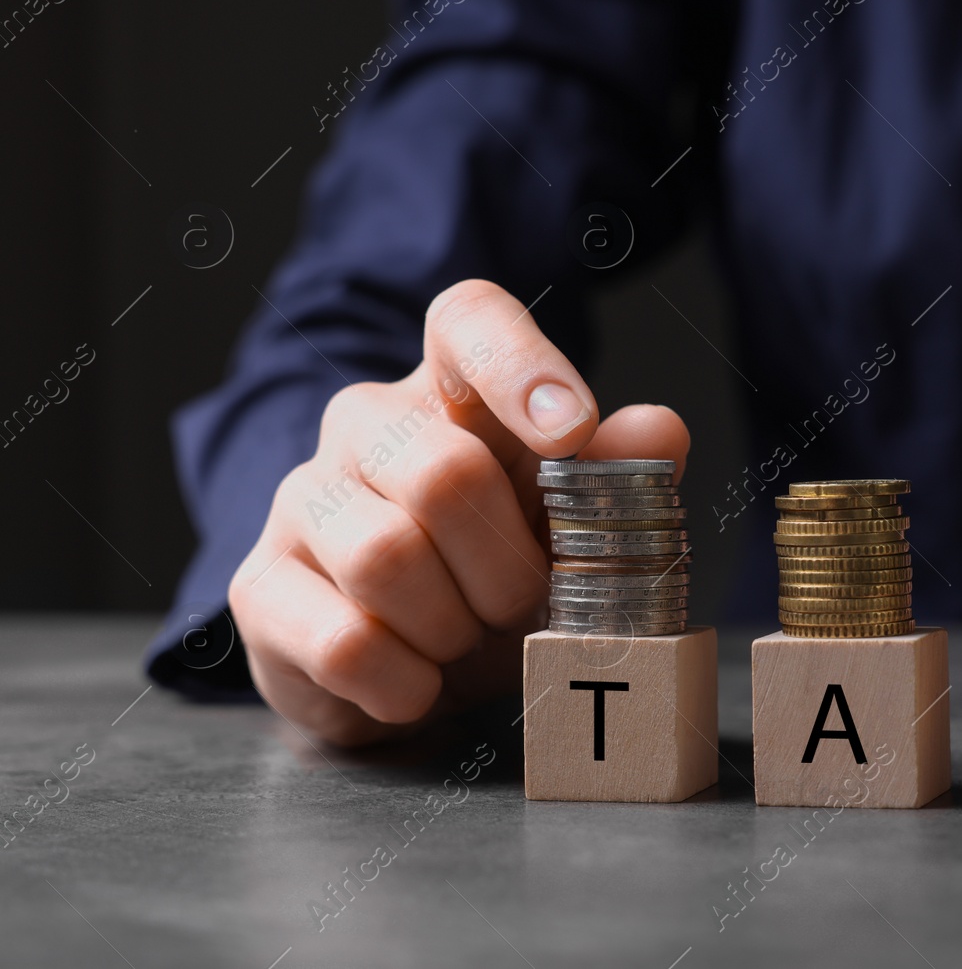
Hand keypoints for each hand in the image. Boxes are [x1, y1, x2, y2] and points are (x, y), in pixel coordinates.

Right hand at [228, 280, 689, 745]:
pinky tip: (418, 680)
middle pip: (442, 473)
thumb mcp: (573, 527)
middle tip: (522, 603)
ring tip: (464, 637)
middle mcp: (367, 425)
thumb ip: (619, 475)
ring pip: (385, 558)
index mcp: (454, 392)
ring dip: (454, 626)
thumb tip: (661, 428)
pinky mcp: (259, 587)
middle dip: (507, 566)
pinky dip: (406, 683)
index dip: (520, 363)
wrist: (412, 666)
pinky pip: (344, 642)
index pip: (468, 319)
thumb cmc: (500, 572)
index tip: (570, 431)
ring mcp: (304, 500)